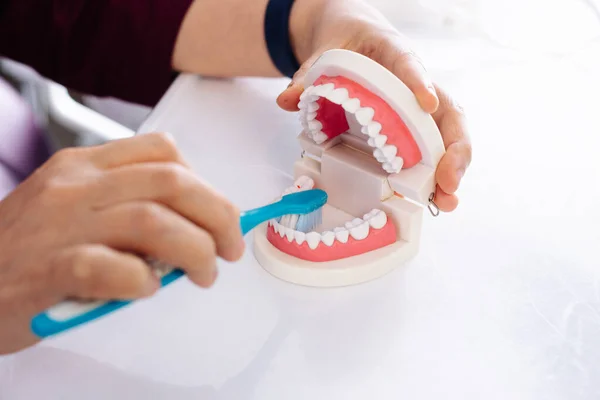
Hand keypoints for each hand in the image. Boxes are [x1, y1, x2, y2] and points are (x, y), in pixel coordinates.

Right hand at [0, 133, 243, 353]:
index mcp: (84, 166)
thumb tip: (192, 227)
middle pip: (172, 183)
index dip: (205, 183)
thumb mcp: (72, 208)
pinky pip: (111, 268)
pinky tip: (145, 290)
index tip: (218, 214)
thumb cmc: (24, 250)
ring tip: (204, 274)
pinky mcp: (48, 271)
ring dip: (195, 251)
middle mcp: (75, 187)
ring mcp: (61, 226)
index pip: (163, 152)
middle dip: (218, 216)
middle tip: (230, 250)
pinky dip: (142, 280)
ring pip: (153, 221)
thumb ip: (125, 206)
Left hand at [277, 0, 471, 211]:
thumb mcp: (324, 55)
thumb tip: (287, 99)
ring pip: (446, 136)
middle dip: (453, 148)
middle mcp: (418, 84)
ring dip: (450, 169)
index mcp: (395, 55)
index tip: (427, 102)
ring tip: (446, 201)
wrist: (354, 40)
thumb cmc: (348, 45)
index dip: (419, 83)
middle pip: (448, 112)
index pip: (410, 65)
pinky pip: (431, 149)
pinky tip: (433, 197)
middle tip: (448, 181)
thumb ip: (306, 75)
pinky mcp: (415, 128)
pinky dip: (434, 174)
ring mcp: (420, 110)